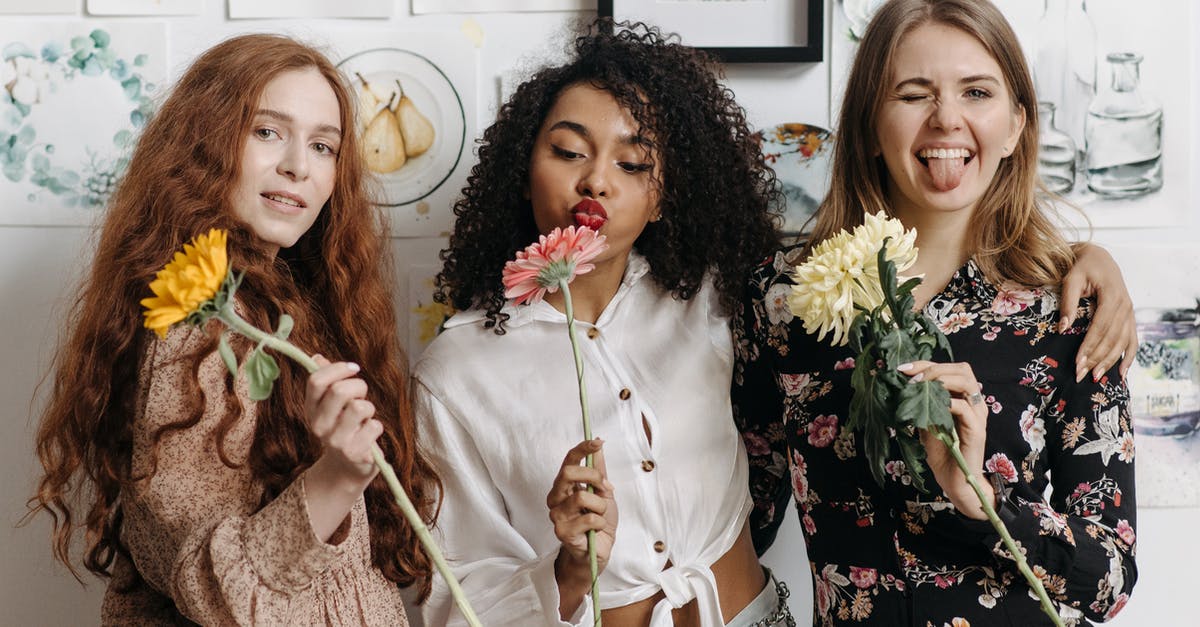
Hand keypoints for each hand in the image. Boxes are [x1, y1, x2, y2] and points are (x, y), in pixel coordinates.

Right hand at [306, 355, 381, 489]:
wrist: (347, 468)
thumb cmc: (344, 428)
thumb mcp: (331, 406)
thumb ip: (326, 382)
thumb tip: (317, 357)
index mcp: (310, 409)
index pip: (316, 380)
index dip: (338, 368)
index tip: (354, 369)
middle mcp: (319, 426)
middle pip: (340, 390)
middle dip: (359, 386)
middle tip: (362, 396)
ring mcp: (336, 441)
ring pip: (359, 407)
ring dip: (369, 408)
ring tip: (365, 418)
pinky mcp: (355, 453)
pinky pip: (374, 426)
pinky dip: (376, 427)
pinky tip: (369, 435)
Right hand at [548, 439, 616, 616]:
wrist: (598, 551)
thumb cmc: (598, 522)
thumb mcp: (603, 492)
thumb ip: (599, 470)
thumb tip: (599, 443)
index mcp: (564, 486)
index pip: (568, 461)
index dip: (582, 449)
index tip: (597, 443)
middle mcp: (555, 498)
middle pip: (568, 473)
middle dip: (593, 477)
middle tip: (604, 488)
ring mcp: (557, 515)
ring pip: (582, 497)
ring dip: (600, 506)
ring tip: (600, 516)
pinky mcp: (562, 532)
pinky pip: (588, 519)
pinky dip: (600, 523)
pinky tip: (596, 529)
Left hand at [899, 360, 993, 519]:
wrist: (953, 480)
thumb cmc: (941, 452)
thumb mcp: (926, 421)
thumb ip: (921, 403)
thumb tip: (901, 384)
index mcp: (963, 397)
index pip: (949, 369)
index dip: (926, 364)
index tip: (902, 369)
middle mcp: (974, 402)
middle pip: (962, 369)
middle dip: (933, 368)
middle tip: (912, 378)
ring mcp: (978, 415)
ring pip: (966, 382)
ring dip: (940, 380)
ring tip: (919, 387)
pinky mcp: (977, 430)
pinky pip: (965, 408)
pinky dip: (947, 402)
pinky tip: (931, 407)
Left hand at [1062, 243, 1136, 381]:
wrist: (1098, 257)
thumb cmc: (1081, 267)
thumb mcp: (1071, 279)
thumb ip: (1068, 302)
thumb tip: (1062, 329)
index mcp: (1112, 296)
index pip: (1100, 327)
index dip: (1089, 346)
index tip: (1078, 363)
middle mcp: (1126, 306)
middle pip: (1112, 338)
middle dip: (1097, 359)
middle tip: (1082, 376)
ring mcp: (1130, 312)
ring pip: (1123, 342)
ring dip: (1110, 362)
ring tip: (1097, 378)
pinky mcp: (1129, 317)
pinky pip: (1132, 340)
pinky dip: (1128, 357)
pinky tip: (1122, 373)